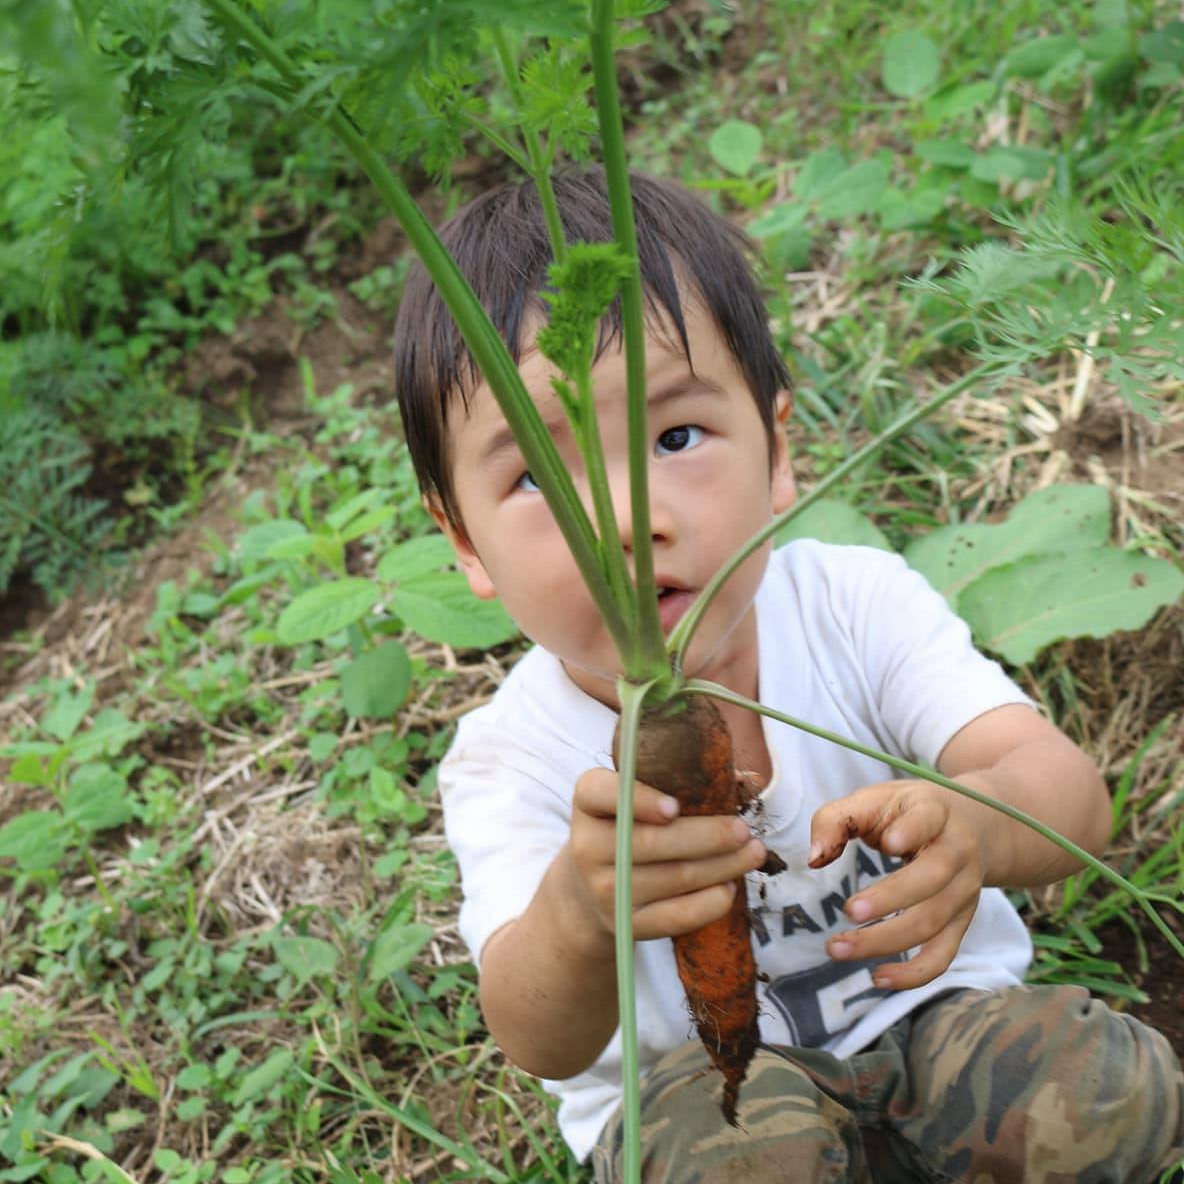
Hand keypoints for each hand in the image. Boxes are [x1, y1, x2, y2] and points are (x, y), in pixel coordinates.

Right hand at [561, 768, 766, 945]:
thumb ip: (671, 782)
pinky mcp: (626, 924)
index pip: (600, 793)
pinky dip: (710, 902)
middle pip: (653, 842)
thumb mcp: (629, 800)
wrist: (587, 892)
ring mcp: (606, 890)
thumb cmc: (626, 829)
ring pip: (676, 877)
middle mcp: (587, 847)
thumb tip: (739, 780)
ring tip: (753, 853)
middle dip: (708, 836)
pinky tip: (729, 887)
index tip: (675, 807)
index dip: (639, 801)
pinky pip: (677, 916)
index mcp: (587, 804)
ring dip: (723, 866)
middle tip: (743, 830)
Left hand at [809, 780, 984, 990]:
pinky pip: (943, 955)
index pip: (927, 820)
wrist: (970, 826)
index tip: (889, 844)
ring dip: (884, 940)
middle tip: (848, 910)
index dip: (912, 831)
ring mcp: (963, 891)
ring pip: (932, 921)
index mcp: (934, 812)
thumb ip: (837, 820)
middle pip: (931, 878)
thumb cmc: (906, 813)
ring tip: (838, 948)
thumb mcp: (873, 801)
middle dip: (889, 899)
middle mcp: (957, 852)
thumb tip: (815, 858)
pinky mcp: (961, 922)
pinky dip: (914, 973)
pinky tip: (877, 977)